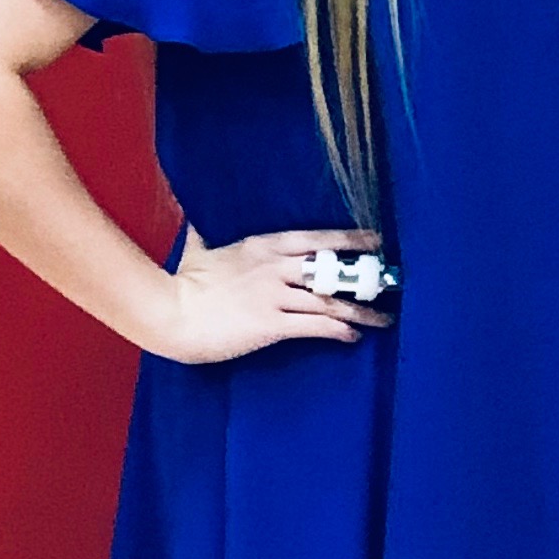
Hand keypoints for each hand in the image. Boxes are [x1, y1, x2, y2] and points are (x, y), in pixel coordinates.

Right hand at [155, 227, 393, 364]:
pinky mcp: (272, 323)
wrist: (168, 312)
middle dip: (364, 276)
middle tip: (389, 282)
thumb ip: (204, 236)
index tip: (375, 240)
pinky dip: (339, 330)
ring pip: (331, 301)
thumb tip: (193, 221)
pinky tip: (353, 336)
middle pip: (332, 268)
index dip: (348, 239)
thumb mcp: (198, 251)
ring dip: (361, 311)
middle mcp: (275, 266)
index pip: (316, 238)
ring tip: (382, 320)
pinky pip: (316, 326)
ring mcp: (275, 294)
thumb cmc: (182, 283)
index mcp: (262, 246)